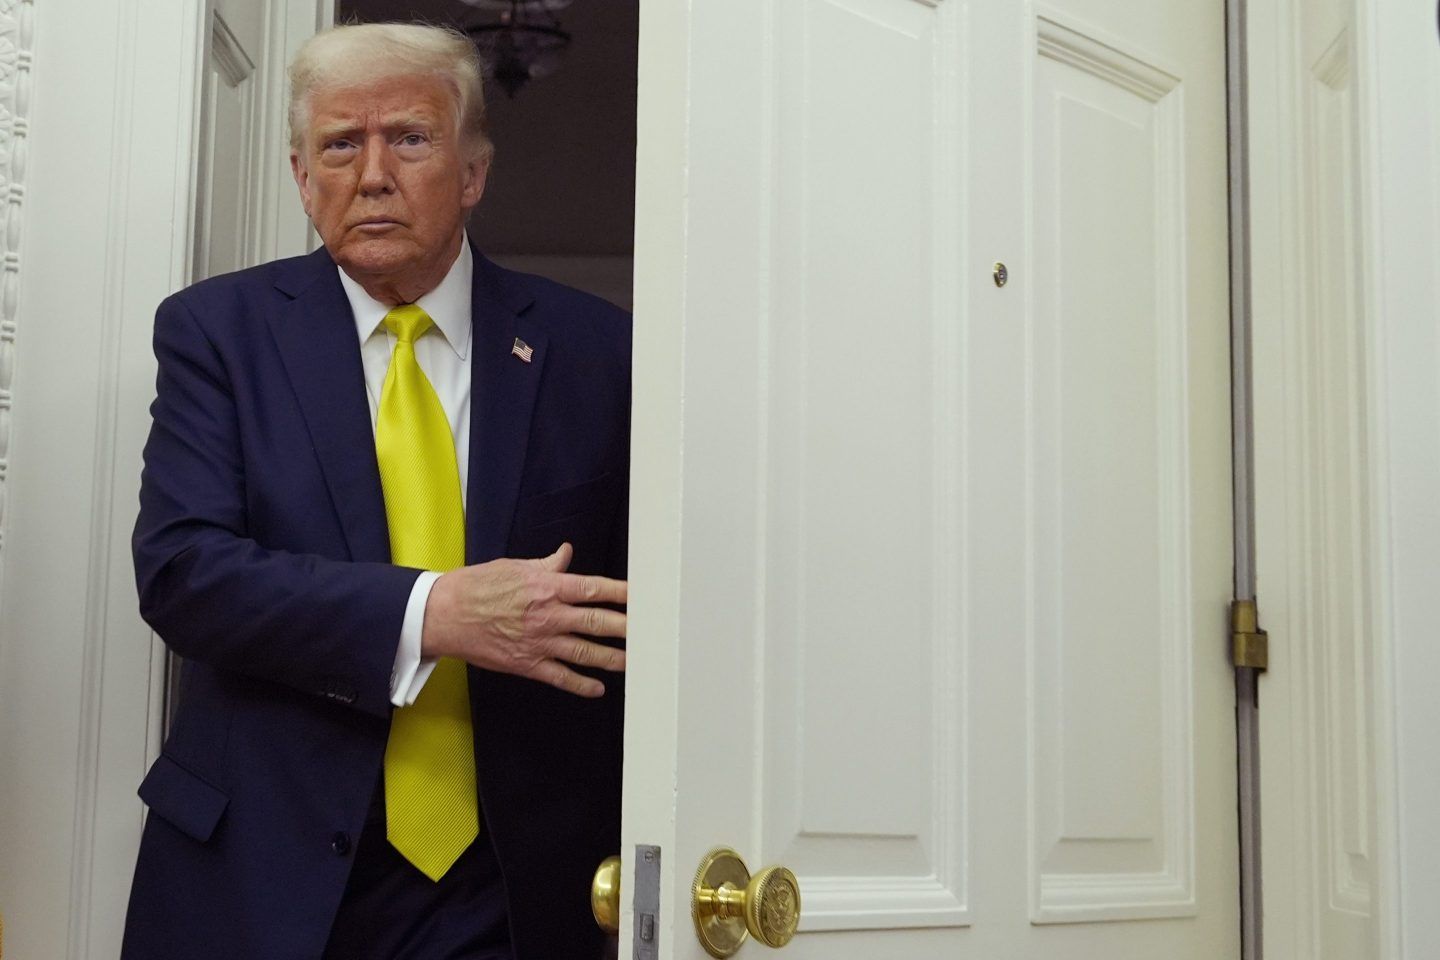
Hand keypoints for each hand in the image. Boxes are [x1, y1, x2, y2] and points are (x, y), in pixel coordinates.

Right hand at [420, 543, 626, 696]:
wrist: (444, 614)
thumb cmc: (477, 586)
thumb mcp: (514, 567)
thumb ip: (547, 565)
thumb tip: (566, 555)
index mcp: (547, 587)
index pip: (595, 589)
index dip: (623, 593)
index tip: (645, 596)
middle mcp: (549, 615)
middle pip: (598, 622)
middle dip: (628, 628)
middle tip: (652, 632)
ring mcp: (540, 643)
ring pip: (585, 653)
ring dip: (613, 658)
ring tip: (635, 662)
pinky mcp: (527, 664)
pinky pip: (561, 677)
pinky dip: (581, 685)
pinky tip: (598, 688)